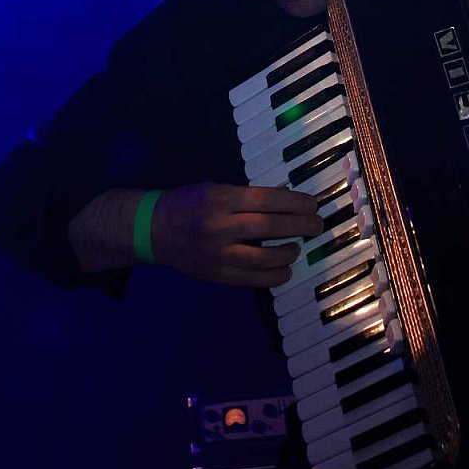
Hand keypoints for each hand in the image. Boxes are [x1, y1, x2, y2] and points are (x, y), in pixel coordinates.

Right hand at [152, 183, 323, 286]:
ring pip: (265, 257)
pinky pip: (253, 279)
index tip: (312, 204)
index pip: (268, 199)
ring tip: (297, 247)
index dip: (296, 202)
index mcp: (221, 199)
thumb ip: (248, 196)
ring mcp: (218, 254)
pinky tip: (285, 269)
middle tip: (316, 225)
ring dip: (289, 253)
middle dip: (300, 226)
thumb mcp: (216, 189)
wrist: (152, 230)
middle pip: (270, 227)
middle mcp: (220, 226)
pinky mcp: (216, 275)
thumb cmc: (188, 204)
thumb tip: (288, 199)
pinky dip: (274, 276)